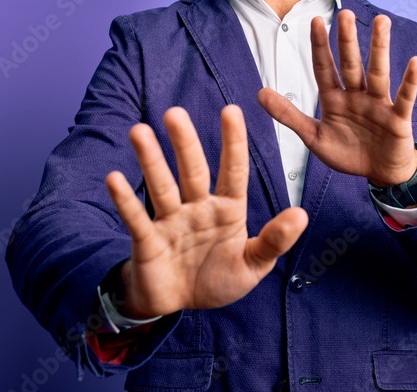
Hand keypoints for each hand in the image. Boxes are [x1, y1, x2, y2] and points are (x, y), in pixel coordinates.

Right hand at [104, 105, 307, 318]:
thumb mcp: (253, 265)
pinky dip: (125, 199)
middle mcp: (198, 208)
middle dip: (184, 142)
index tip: (232, 110)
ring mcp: (171, 221)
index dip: (233, 142)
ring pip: (162, 186)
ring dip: (150, 160)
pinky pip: (136, 217)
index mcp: (227, 210)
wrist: (179, 305)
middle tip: (175, 113)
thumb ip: (275, 240)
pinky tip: (114, 178)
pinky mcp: (147, 240)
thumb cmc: (216, 279)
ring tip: (140, 131)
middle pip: (192, 170)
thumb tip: (302, 214)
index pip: (232, 171)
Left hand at [258, 10, 416, 187]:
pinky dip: (410, 80)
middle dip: (347, 40)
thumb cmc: (348, 152)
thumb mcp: (314, 136)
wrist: (380, 173)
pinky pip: (404, 96)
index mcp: (335, 99)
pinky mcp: (397, 118)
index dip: (319, 46)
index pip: (324, 68)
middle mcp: (356, 96)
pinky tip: (415, 62)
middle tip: (345, 13)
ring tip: (382, 22)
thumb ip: (288, 115)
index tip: (315, 21)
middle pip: (351, 64)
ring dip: (379, 48)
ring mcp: (378, 104)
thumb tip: (259, 92)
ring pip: (378, 72)